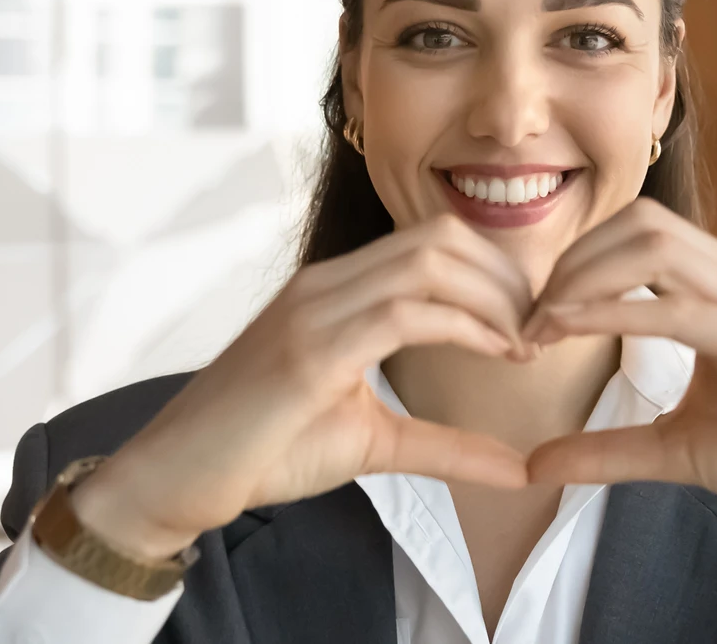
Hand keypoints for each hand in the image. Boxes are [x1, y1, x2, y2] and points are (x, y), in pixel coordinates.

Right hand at [73, 216, 533, 558]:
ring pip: (430, 263)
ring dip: (496, 299)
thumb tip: (519, 467)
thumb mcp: (375, 441)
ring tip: (525, 344)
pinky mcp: (309, 349)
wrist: (175, 477)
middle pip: (443, 238)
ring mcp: (314, 309)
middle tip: (542, 329)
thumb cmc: (264, 449)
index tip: (533, 321)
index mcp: (336, 288)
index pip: (435, 241)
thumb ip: (446, 444)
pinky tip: (499, 353)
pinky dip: (467, 326)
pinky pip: (406, 312)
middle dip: (509, 277)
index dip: (498, 270)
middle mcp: (325, 283)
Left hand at [521, 200, 716, 598]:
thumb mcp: (678, 450)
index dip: (576, 264)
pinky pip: (677, 308)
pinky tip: (569, 335)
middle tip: (525, 319)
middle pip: (641, 223)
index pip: (640, 235)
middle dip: (571, 261)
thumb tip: (533, 463)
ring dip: (582, 279)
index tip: (531, 320)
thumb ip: (610, 449)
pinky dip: (611, 314)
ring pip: (654, 247)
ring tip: (539, 327)